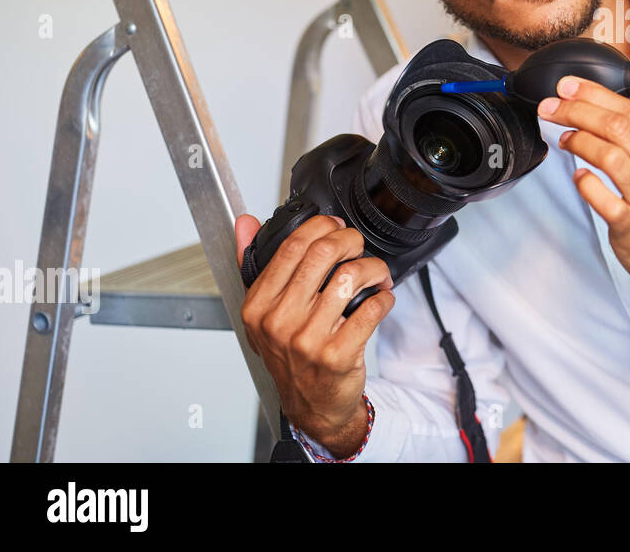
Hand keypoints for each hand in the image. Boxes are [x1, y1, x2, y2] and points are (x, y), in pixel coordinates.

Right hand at [236, 213, 393, 456]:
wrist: (311, 404)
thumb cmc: (290, 355)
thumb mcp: (263, 313)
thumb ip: (253, 264)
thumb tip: (245, 224)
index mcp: (258, 307)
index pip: (290, 248)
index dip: (320, 226)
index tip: (334, 225)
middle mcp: (279, 322)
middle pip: (322, 254)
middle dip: (350, 239)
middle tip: (358, 245)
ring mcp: (308, 340)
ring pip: (350, 277)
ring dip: (373, 268)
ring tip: (376, 274)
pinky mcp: (338, 354)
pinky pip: (372, 308)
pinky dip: (384, 297)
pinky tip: (381, 298)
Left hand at [537, 75, 629, 300]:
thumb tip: (603, 109)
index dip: (597, 95)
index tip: (569, 88)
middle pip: (620, 129)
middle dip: (579, 111)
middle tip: (554, 106)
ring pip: (610, 156)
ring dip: (579, 140)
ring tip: (565, 138)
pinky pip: (601, 197)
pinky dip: (584, 181)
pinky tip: (579, 174)